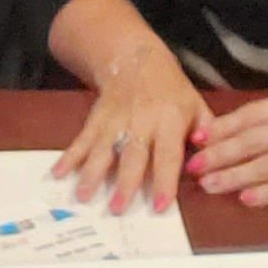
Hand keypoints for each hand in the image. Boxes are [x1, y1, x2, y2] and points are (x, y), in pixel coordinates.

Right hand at [50, 47, 212, 216]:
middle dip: (124, 183)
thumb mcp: (195, 103)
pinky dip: (70, 156)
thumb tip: (209, 153)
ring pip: (103, 148)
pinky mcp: (98, 118)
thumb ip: (206, 129)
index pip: (168, 154)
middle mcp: (141, 120)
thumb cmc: (170, 88)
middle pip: (132, 155)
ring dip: (92, 173)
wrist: (136, 58)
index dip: (164, 180)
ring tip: (83, 196)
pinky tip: (59, 173)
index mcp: (169, 119)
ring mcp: (116, 119)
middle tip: (117, 209)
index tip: (160, 206)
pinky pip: (83, 138)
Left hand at [190, 87, 267, 206]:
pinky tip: (248, 199)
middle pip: (252, 140)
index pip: (252, 114)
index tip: (200, 137)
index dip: (223, 127)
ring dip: (235, 175)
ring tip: (212, 184)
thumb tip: (251, 129)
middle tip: (195, 165)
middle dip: (219, 153)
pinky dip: (267, 193)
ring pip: (266, 164)